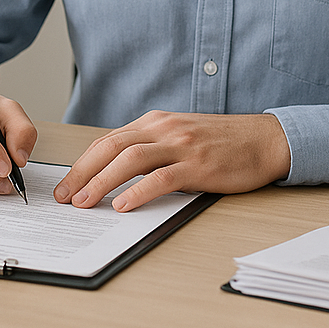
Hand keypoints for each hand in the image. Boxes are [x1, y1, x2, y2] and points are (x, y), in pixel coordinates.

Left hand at [53, 111, 290, 211]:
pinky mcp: (198, 164)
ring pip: (130, 159)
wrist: (264, 139)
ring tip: (84, 203)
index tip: (66, 184)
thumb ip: (152, 149)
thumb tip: (116, 175)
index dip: (82, 163)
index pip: (108, 140)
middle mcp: (164, 128)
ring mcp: (181, 145)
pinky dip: (138, 191)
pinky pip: (162, 177)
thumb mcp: (180, 137)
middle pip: (111, 146)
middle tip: (64, 197)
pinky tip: (123, 205)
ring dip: (101, 181)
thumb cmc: (222, 142)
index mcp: (156, 122)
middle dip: (81, 172)